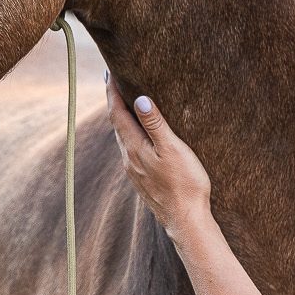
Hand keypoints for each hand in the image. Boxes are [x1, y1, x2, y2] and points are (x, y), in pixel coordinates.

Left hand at [106, 78, 211, 232]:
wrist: (186, 222)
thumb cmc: (184, 184)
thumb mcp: (172, 149)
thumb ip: (155, 124)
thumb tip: (138, 98)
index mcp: (134, 148)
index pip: (117, 113)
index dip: (112, 91)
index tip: (109, 72)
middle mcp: (129, 159)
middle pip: (116, 124)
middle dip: (115, 102)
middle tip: (114, 82)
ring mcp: (134, 171)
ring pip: (123, 138)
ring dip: (122, 119)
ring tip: (126, 104)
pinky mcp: (142, 180)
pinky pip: (131, 150)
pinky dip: (130, 135)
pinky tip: (139, 136)